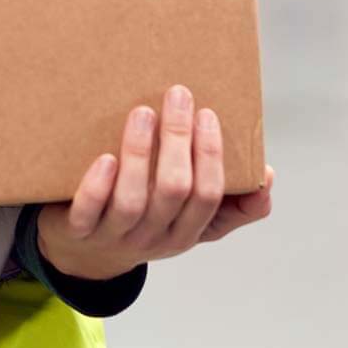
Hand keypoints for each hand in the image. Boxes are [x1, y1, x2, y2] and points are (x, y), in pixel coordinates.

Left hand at [36, 85, 274, 282]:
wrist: (85, 253)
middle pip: (174, 190)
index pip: (208, 195)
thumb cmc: (145, 221)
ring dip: (139, 152)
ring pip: (133, 199)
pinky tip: (104, 157)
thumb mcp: (190, 221)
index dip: (211, 155)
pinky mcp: (79, 231)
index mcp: (186, 231)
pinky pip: (89, 211)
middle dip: (179, 140)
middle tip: (178, 95)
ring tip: (142, 112)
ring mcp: (116, 235)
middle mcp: (154, 236)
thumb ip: (231, 203)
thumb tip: (267, 176)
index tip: (208, 113)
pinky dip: (98, 185)